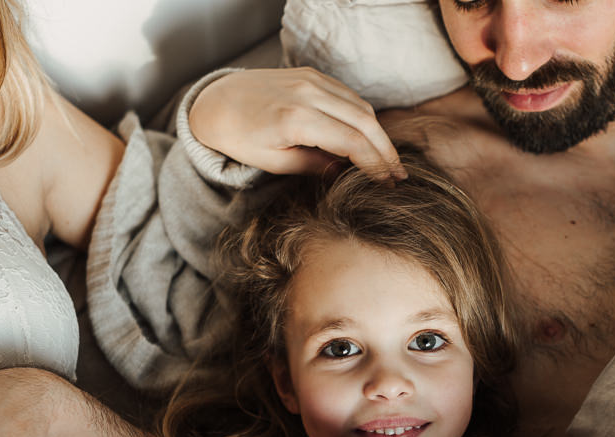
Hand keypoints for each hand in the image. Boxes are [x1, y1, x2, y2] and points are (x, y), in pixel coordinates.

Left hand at [189, 67, 406, 180]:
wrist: (216, 103)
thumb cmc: (239, 138)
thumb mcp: (274, 163)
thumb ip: (314, 167)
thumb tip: (347, 173)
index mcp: (296, 119)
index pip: (352, 143)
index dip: (375, 165)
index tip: (387, 184)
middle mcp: (307, 93)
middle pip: (365, 122)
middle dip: (386, 151)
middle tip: (398, 176)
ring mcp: (311, 80)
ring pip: (361, 106)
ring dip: (378, 134)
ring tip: (388, 160)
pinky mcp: (311, 75)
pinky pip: (347, 95)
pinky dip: (363, 117)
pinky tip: (368, 138)